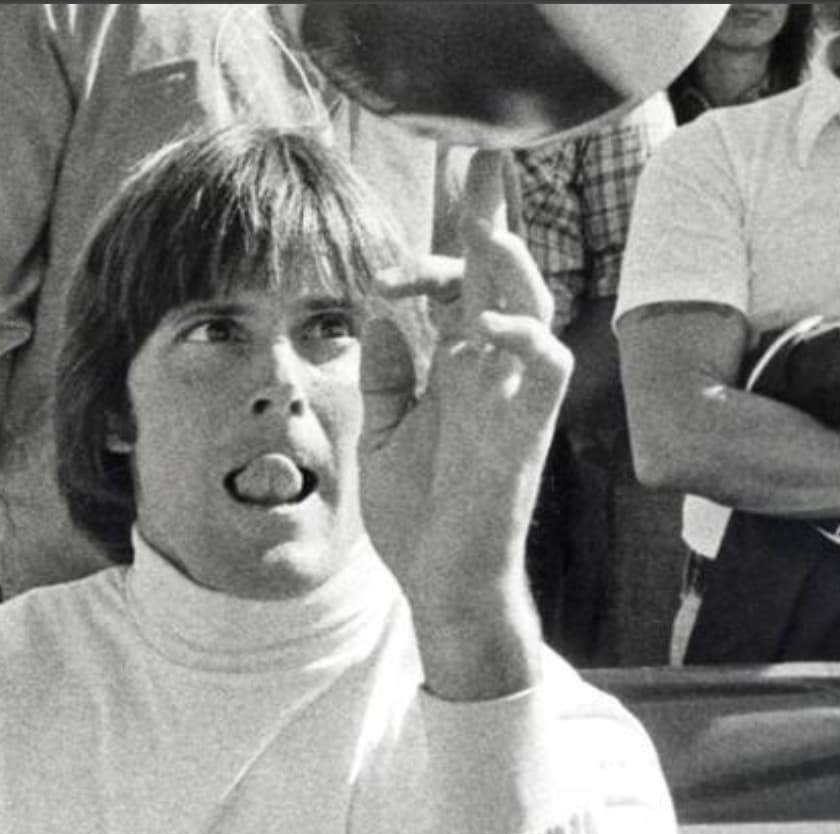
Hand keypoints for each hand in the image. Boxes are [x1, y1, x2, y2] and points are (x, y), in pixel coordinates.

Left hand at [359, 150, 570, 631]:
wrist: (441, 581)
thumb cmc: (420, 515)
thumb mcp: (385, 432)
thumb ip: (388, 375)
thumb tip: (381, 316)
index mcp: (457, 369)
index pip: (457, 291)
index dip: (427, 264)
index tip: (380, 270)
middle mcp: (492, 372)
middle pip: (499, 277)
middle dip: (491, 217)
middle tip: (481, 159)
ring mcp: (515, 396)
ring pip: (532, 308)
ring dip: (509, 265)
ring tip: (486, 228)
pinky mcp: (529, 428)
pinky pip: (547, 367)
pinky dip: (523, 337)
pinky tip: (486, 322)